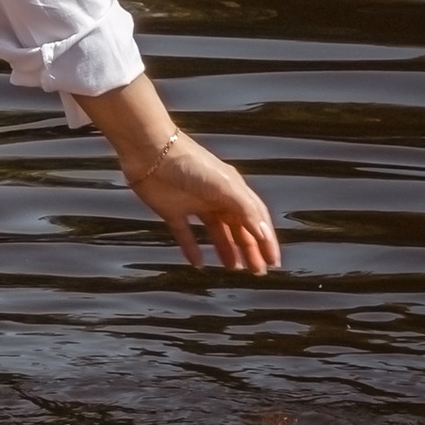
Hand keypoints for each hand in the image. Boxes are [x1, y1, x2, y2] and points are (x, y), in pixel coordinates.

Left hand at [121, 132, 280, 273]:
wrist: (151, 151)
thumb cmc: (190, 163)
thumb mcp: (225, 185)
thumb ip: (246, 210)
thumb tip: (264, 234)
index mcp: (233, 190)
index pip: (256, 219)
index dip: (266, 241)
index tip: (273, 263)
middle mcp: (216, 197)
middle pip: (238, 228)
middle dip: (250, 250)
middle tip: (257, 272)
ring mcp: (194, 204)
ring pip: (216, 232)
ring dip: (227, 250)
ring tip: (234, 269)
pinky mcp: (171, 210)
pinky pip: (185, 234)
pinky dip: (192, 249)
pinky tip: (198, 264)